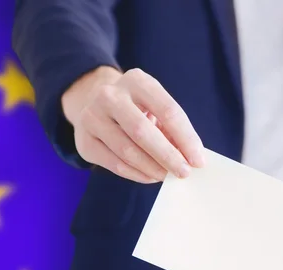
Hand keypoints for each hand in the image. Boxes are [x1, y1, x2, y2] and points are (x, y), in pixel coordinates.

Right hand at [61, 66, 204, 182]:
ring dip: (152, 167)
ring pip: (127, 150)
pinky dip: (136, 174)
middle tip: (184, 172)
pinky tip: (150, 176)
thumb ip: (172, 129)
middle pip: (142, 131)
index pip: (168, 111)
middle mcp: (110, 95)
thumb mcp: (155, 107)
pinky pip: (114, 163)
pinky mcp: (84, 140)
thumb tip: (190, 158)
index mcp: (137, 81)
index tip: (199, 160)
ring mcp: (92, 116)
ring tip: (167, 176)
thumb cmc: (137, 108)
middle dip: (168, 155)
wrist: (94, 102)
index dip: (186, 138)